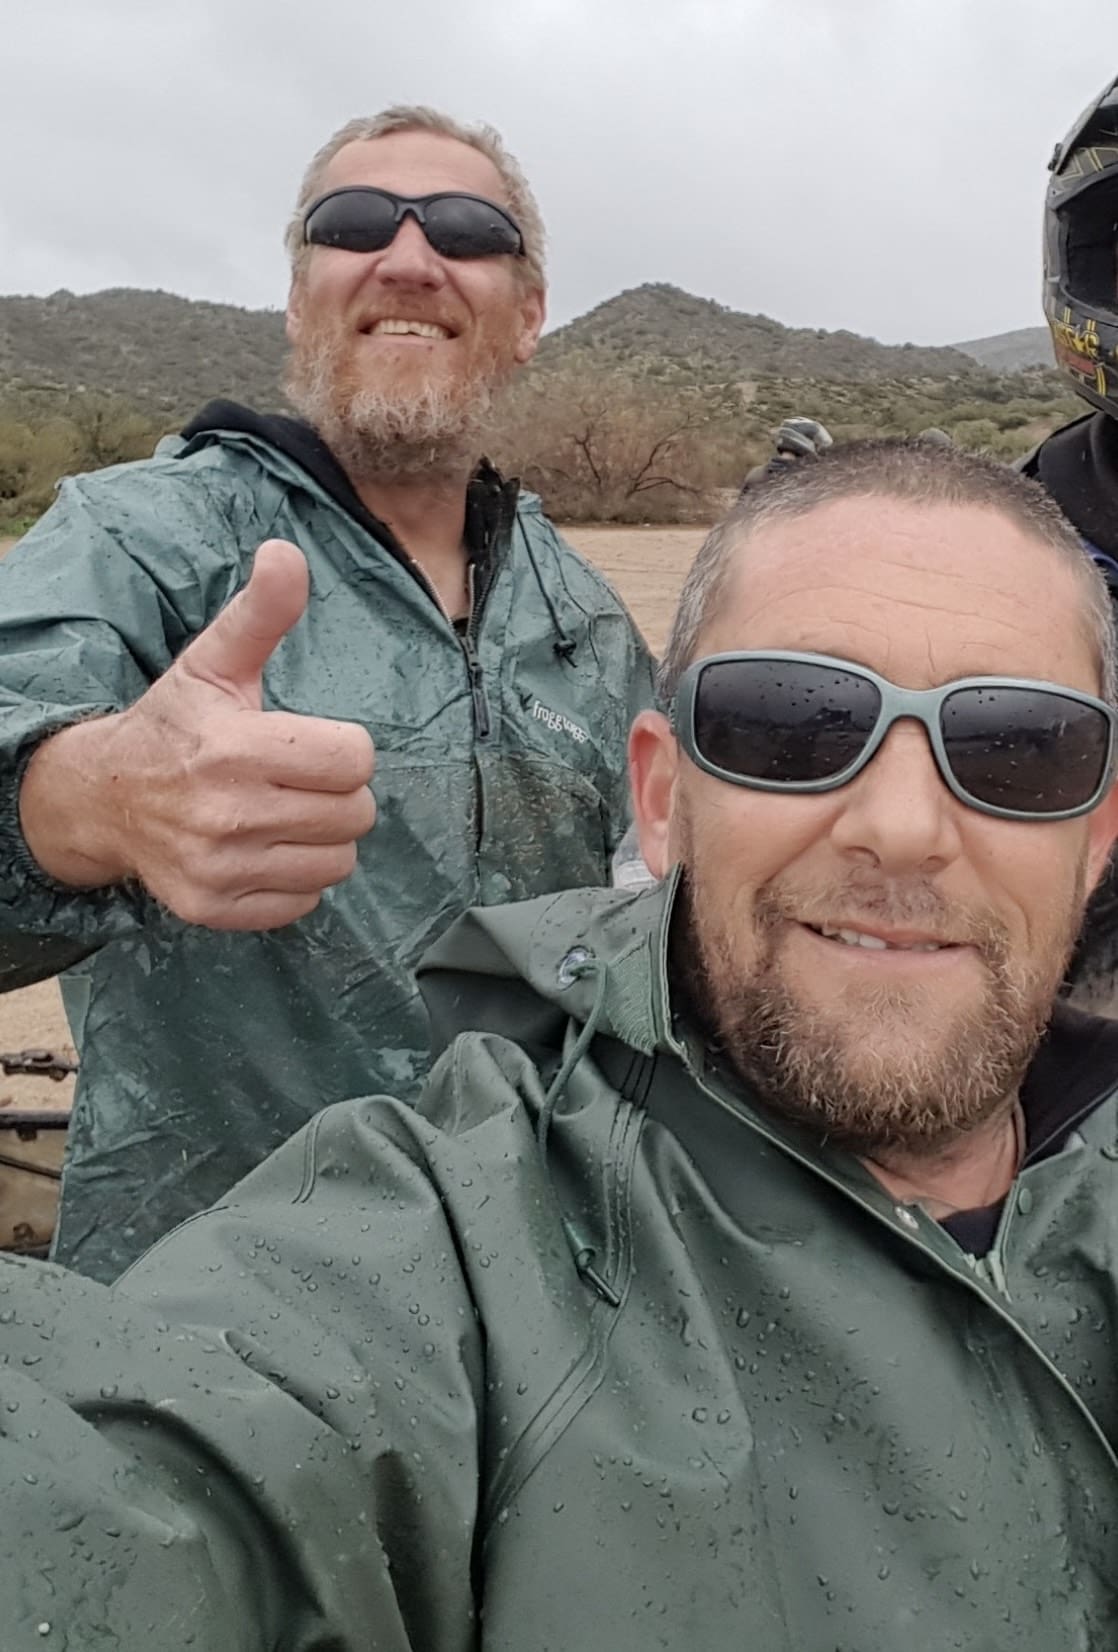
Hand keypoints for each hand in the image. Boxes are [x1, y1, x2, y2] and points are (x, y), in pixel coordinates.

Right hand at [20, 541, 375, 929]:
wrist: (104, 797)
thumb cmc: (175, 725)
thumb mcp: (213, 664)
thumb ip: (261, 613)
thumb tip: (287, 552)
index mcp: (233, 748)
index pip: (354, 760)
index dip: (342, 747)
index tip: (309, 742)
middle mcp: (225, 815)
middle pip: (355, 814)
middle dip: (338, 792)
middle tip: (298, 779)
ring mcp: (219, 869)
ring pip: (338, 862)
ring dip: (324, 838)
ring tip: (285, 813)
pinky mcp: (214, 908)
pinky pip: (305, 901)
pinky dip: (296, 877)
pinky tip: (265, 848)